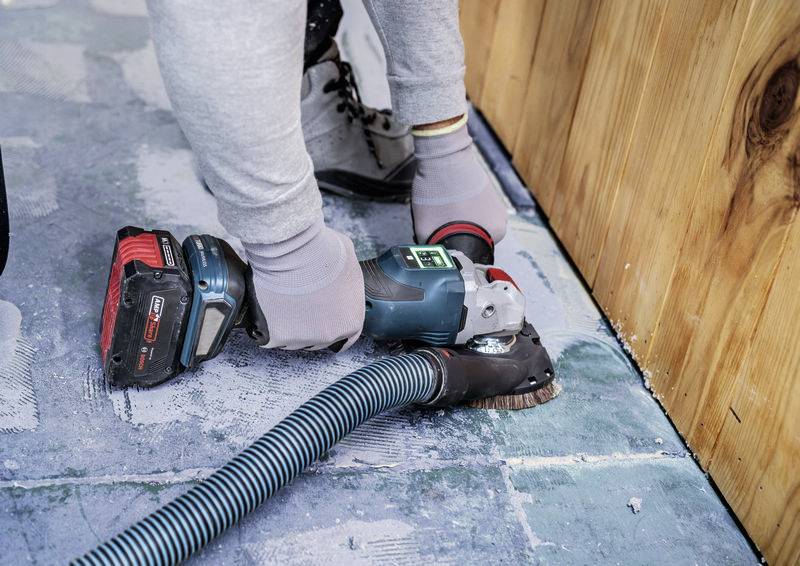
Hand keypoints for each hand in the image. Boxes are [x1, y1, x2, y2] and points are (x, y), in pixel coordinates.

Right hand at [243, 220, 363, 351]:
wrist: (292, 250)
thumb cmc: (322, 251)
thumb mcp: (350, 263)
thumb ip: (348, 283)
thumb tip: (340, 282)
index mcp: (351, 320)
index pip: (346, 335)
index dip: (333, 323)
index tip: (323, 316)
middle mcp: (328, 335)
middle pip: (319, 338)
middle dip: (311, 324)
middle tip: (300, 304)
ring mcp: (302, 338)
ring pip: (294, 338)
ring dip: (289, 325)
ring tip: (284, 301)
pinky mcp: (276, 336)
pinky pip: (270, 337)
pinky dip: (268, 325)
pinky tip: (269, 308)